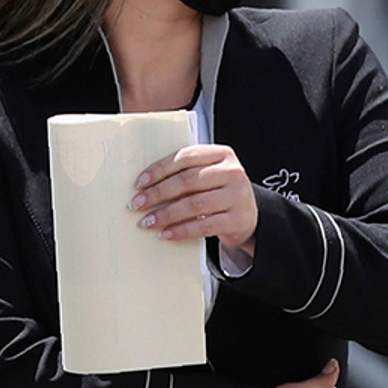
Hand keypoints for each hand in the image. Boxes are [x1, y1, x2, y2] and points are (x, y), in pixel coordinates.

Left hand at [131, 143, 257, 256]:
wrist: (250, 216)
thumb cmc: (220, 192)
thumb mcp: (210, 174)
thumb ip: (186, 173)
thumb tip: (146, 186)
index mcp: (222, 154)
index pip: (185, 157)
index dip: (159, 169)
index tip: (139, 183)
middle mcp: (232, 172)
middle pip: (187, 181)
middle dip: (157, 193)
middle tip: (137, 204)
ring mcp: (236, 196)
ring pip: (193, 204)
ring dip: (166, 215)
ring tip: (148, 222)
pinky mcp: (236, 220)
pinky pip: (203, 226)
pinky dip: (181, 231)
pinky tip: (166, 234)